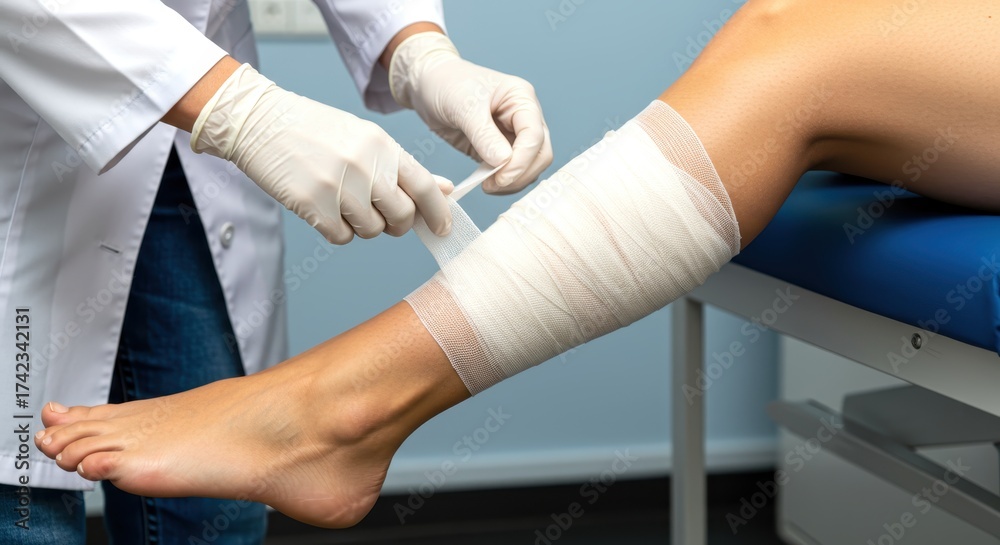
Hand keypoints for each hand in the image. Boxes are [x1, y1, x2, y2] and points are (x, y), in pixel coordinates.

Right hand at [190, 64, 452, 243]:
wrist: (260, 123)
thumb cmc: (317, 132)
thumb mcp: (365, 139)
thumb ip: (404, 167)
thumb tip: (446, 190)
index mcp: (382, 145)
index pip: (424, 186)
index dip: (438, 212)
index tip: (442, 228)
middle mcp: (365, 165)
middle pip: (402, 216)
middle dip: (397, 224)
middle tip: (383, 217)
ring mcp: (339, 187)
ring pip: (373, 230)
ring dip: (363, 226)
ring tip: (344, 203)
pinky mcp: (313, 205)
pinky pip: (342, 237)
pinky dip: (338, 231)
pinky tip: (325, 209)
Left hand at [389, 33, 552, 193]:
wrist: (428, 85)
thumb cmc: (446, 84)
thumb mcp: (463, 106)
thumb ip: (484, 134)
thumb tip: (503, 161)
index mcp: (522, 99)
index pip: (534, 135)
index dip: (521, 161)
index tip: (500, 178)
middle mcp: (524, 117)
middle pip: (540, 154)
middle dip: (521, 174)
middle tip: (493, 185)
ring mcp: (514, 134)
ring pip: (530, 166)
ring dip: (513, 181)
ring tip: (487, 185)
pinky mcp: (500, 150)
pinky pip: (511, 171)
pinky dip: (503, 182)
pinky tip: (485, 182)